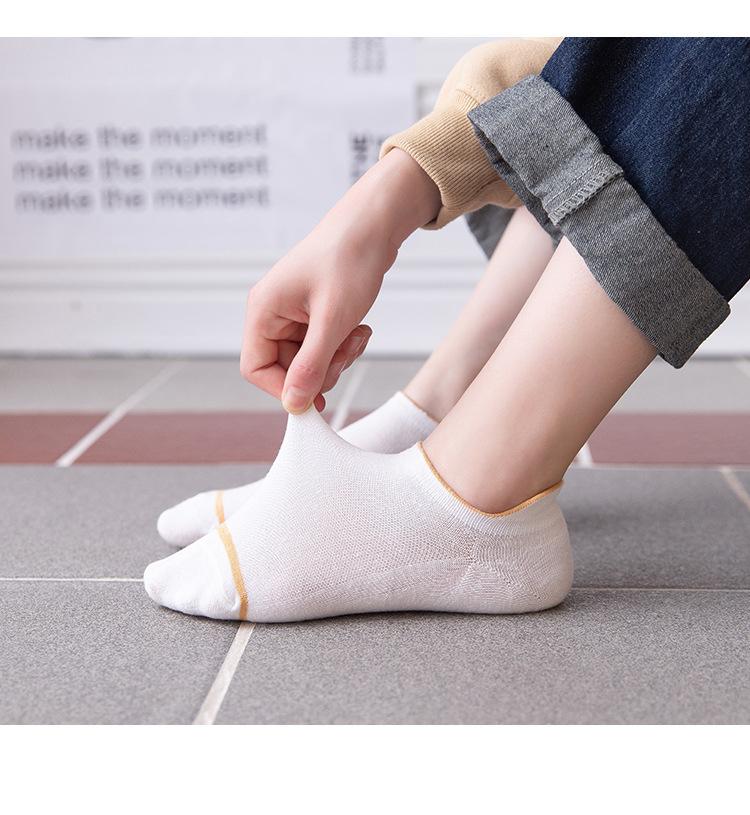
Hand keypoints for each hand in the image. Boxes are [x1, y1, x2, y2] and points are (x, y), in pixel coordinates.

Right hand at [240, 149, 440, 412]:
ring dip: (336, 358)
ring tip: (358, 335)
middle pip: (285, 368)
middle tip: (347, 354)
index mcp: (263, 311)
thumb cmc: (349, 259)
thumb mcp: (332, 320)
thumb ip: (311, 365)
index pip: (255, 369)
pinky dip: (342, 346)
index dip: (284, 388)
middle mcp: (272, 314)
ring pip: (308, 361)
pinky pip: (322, 346)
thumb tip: (294, 403)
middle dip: (320, 370)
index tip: (316, 396)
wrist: (374, 225)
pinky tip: (360, 329)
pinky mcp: (312, 314)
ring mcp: (292, 314)